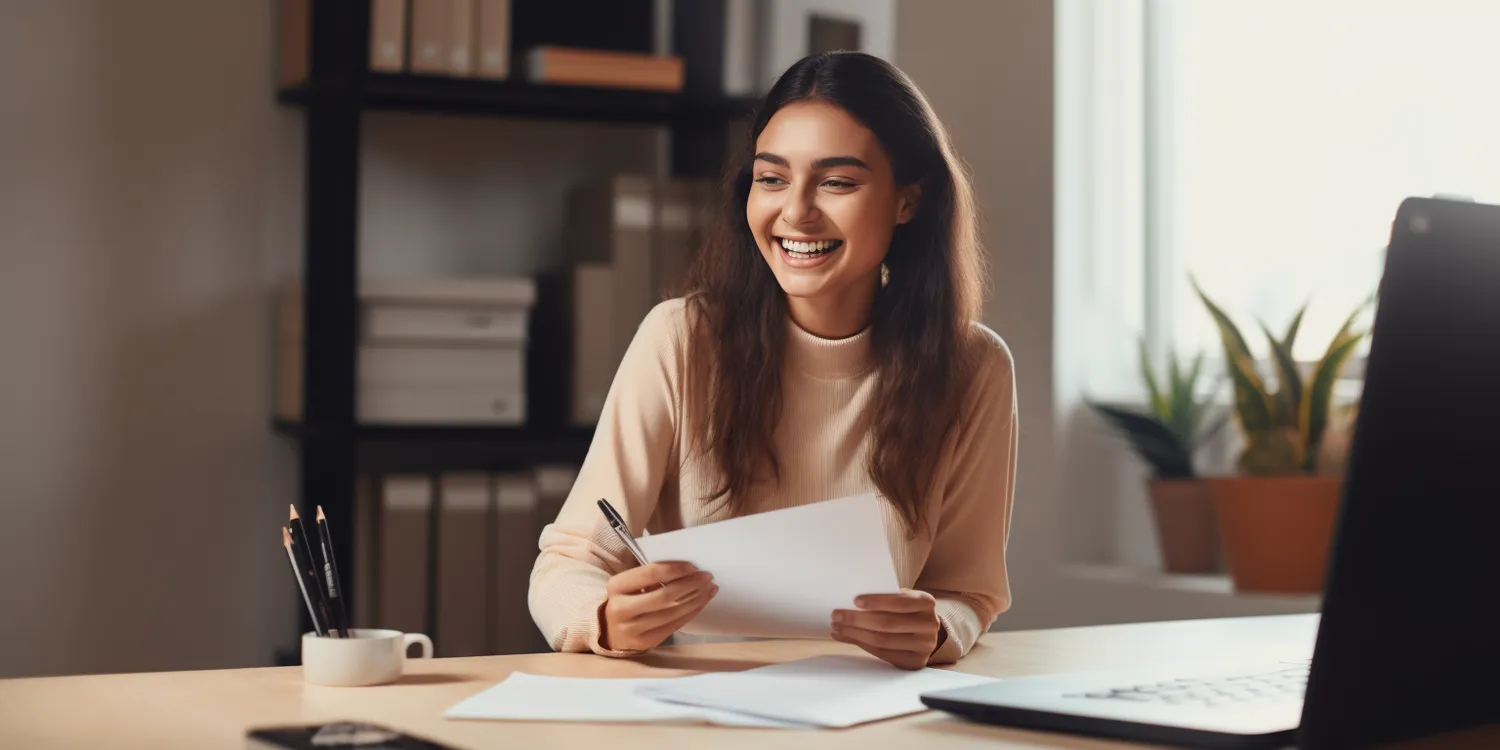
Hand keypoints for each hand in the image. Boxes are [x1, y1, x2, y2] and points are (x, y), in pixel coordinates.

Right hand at [599, 562, 716, 651]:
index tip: (694, 566)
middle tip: (708, 576)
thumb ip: (651, 576)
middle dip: (691, 584)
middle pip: (665, 595)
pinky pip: (674, 625)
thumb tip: (688, 570)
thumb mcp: (629, 584)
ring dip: (696, 599)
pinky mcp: (645, 642)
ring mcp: (633, 629)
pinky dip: (691, 612)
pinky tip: (701, 602)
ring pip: (672, 613)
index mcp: (616, 586)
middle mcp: (621, 609)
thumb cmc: (626, 599)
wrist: (609, 631)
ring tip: (709, 589)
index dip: (676, 569)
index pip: (651, 573)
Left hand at [831, 590, 943, 669]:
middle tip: (836, 615)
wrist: (925, 632)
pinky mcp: (914, 662)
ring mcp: (924, 646)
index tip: (854, 600)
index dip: (877, 601)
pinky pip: (883, 654)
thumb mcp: (901, 598)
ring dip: (855, 634)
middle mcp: (929, 624)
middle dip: (858, 619)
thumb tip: (848, 603)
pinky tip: (848, 637)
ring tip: (837, 627)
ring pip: (883, 640)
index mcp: (926, 602)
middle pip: (888, 623)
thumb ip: (883, 599)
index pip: (900, 601)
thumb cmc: (906, 610)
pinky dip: (862, 645)